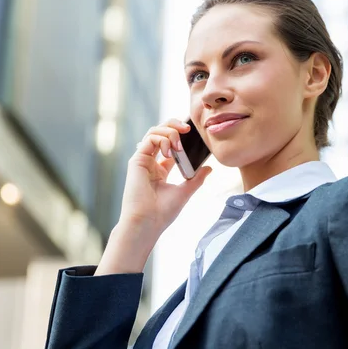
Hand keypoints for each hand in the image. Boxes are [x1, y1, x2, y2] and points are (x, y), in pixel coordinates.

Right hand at [96, 119, 211, 274]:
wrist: (148, 223)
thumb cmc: (163, 212)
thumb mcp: (185, 192)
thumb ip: (196, 179)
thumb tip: (210, 168)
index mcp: (160, 169)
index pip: (170, 144)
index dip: (181, 135)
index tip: (194, 134)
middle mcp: (151, 162)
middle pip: (160, 133)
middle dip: (174, 125)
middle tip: (188, 129)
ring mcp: (143, 160)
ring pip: (154, 132)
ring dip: (169, 131)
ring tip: (180, 144)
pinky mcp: (137, 160)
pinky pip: (149, 139)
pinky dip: (162, 139)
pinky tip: (171, 151)